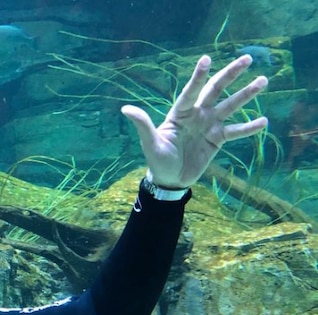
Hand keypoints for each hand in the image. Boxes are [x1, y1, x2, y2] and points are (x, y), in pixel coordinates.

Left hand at [121, 54, 268, 188]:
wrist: (169, 180)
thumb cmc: (158, 160)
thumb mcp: (150, 143)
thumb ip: (143, 124)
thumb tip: (125, 108)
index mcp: (180, 113)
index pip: (191, 91)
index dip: (198, 76)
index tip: (206, 59)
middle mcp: (197, 114)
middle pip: (216, 90)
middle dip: (231, 74)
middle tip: (248, 59)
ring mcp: (209, 126)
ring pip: (231, 106)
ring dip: (246, 94)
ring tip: (263, 81)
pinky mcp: (218, 140)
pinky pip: (236, 132)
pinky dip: (249, 127)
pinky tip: (264, 121)